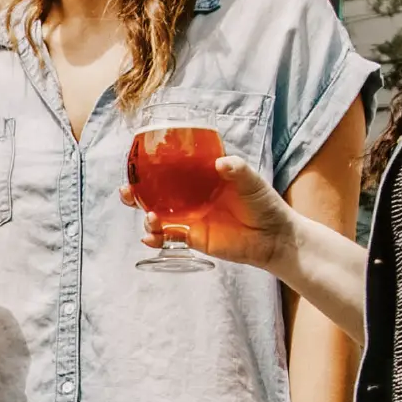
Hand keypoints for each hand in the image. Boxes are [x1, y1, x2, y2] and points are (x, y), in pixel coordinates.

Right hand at [119, 156, 295, 270]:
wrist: (275, 237)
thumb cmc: (265, 204)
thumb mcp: (252, 182)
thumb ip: (237, 170)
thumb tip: (221, 163)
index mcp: (200, 177)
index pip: (170, 168)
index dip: (149, 165)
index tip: (135, 163)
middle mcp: (190, 196)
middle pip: (154, 191)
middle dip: (135, 192)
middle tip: (126, 191)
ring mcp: (189, 217)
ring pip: (157, 214)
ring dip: (145, 215)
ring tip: (150, 218)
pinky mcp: (193, 237)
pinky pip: (168, 237)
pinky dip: (155, 238)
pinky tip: (150, 239)